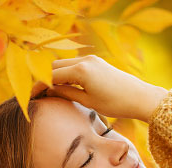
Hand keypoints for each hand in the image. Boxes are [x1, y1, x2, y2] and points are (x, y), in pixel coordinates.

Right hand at [30, 55, 167, 122]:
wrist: (140, 97)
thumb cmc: (115, 103)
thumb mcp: (87, 101)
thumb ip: (66, 93)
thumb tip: (49, 90)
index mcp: (81, 71)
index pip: (51, 76)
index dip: (39, 85)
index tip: (31, 96)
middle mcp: (84, 60)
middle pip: (54, 66)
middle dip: (43, 78)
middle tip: (37, 93)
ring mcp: (91, 59)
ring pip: (64, 64)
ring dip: (54, 75)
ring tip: (48, 90)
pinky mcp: (96, 61)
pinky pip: (74, 64)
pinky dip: (65, 73)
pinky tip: (62, 85)